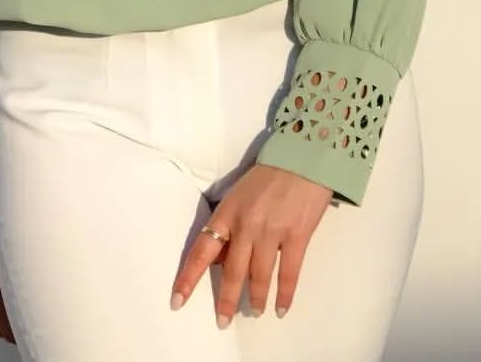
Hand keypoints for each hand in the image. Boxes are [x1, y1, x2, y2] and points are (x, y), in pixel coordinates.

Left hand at [170, 163, 332, 324]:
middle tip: (223, 321)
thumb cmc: (268, 175)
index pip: (201, 250)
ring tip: (255, 312)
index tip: (177, 301)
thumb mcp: (238, 195)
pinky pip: (288, 273)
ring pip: (259, 275)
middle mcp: (246, 225)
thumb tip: (219, 259)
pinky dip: (284, 294)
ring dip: (256, 298)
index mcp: (227, 212)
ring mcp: (272, 231)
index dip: (188, 279)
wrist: (303, 158)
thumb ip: (228, 225)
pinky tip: (281, 308)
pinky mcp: (296, 236)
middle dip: (226, 300)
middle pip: (232, 271)